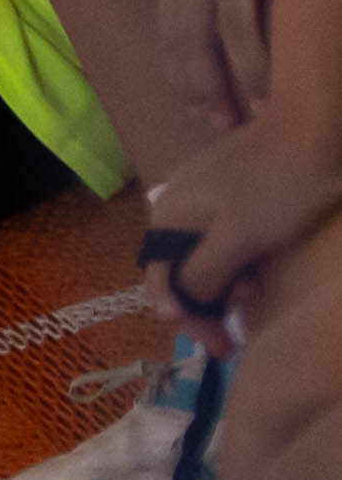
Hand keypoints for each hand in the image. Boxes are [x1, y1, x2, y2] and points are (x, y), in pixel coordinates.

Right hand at [152, 119, 341, 341]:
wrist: (318, 132)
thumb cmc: (275, 191)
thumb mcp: (235, 241)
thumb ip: (199, 277)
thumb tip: (172, 306)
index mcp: (167, 219)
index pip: (161, 284)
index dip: (189, 321)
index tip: (221, 348)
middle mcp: (174, 206)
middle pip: (178, 269)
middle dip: (208, 302)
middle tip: (240, 328)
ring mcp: (204, 196)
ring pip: (203, 254)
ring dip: (227, 282)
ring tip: (257, 291)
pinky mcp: (232, 191)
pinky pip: (223, 237)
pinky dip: (239, 260)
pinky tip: (260, 266)